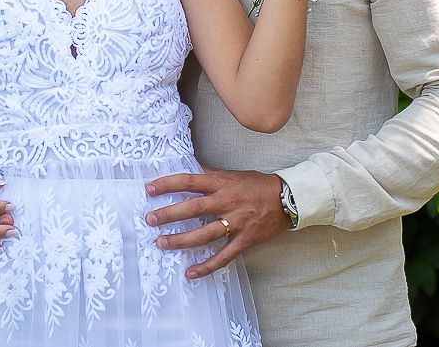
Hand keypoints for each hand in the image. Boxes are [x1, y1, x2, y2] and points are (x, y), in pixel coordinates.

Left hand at [144, 169, 292, 278]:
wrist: (288, 198)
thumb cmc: (258, 185)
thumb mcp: (233, 174)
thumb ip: (210, 174)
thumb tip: (190, 166)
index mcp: (222, 184)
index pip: (189, 181)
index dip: (168, 184)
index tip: (149, 188)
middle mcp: (227, 202)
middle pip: (193, 208)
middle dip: (169, 214)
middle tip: (150, 219)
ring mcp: (236, 222)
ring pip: (204, 234)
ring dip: (181, 240)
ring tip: (161, 243)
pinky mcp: (245, 240)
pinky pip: (224, 256)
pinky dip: (207, 266)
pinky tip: (191, 273)